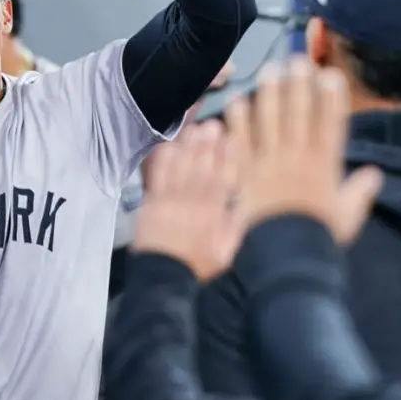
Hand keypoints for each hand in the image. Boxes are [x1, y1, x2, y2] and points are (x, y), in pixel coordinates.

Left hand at [132, 122, 242, 282]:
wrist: (164, 275)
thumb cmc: (198, 264)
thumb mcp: (228, 251)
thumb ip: (237, 225)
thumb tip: (248, 203)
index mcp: (214, 211)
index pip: (225, 178)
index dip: (229, 156)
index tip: (233, 137)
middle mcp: (193, 200)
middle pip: (203, 166)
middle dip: (209, 144)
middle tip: (213, 125)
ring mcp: (171, 198)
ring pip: (182, 166)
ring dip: (189, 146)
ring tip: (195, 128)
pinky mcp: (152, 201)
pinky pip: (158, 175)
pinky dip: (164, 159)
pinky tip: (169, 145)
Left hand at [224, 60, 383, 243]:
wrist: (286, 254)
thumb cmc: (319, 236)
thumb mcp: (348, 215)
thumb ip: (360, 192)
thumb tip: (375, 174)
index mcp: (326, 165)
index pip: (330, 123)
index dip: (330, 97)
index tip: (329, 74)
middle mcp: (298, 157)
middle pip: (298, 113)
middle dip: (298, 84)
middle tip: (295, 60)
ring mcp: (270, 163)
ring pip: (270, 121)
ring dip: (270, 93)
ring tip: (268, 70)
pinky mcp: (246, 172)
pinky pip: (242, 141)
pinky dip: (239, 120)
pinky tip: (237, 100)